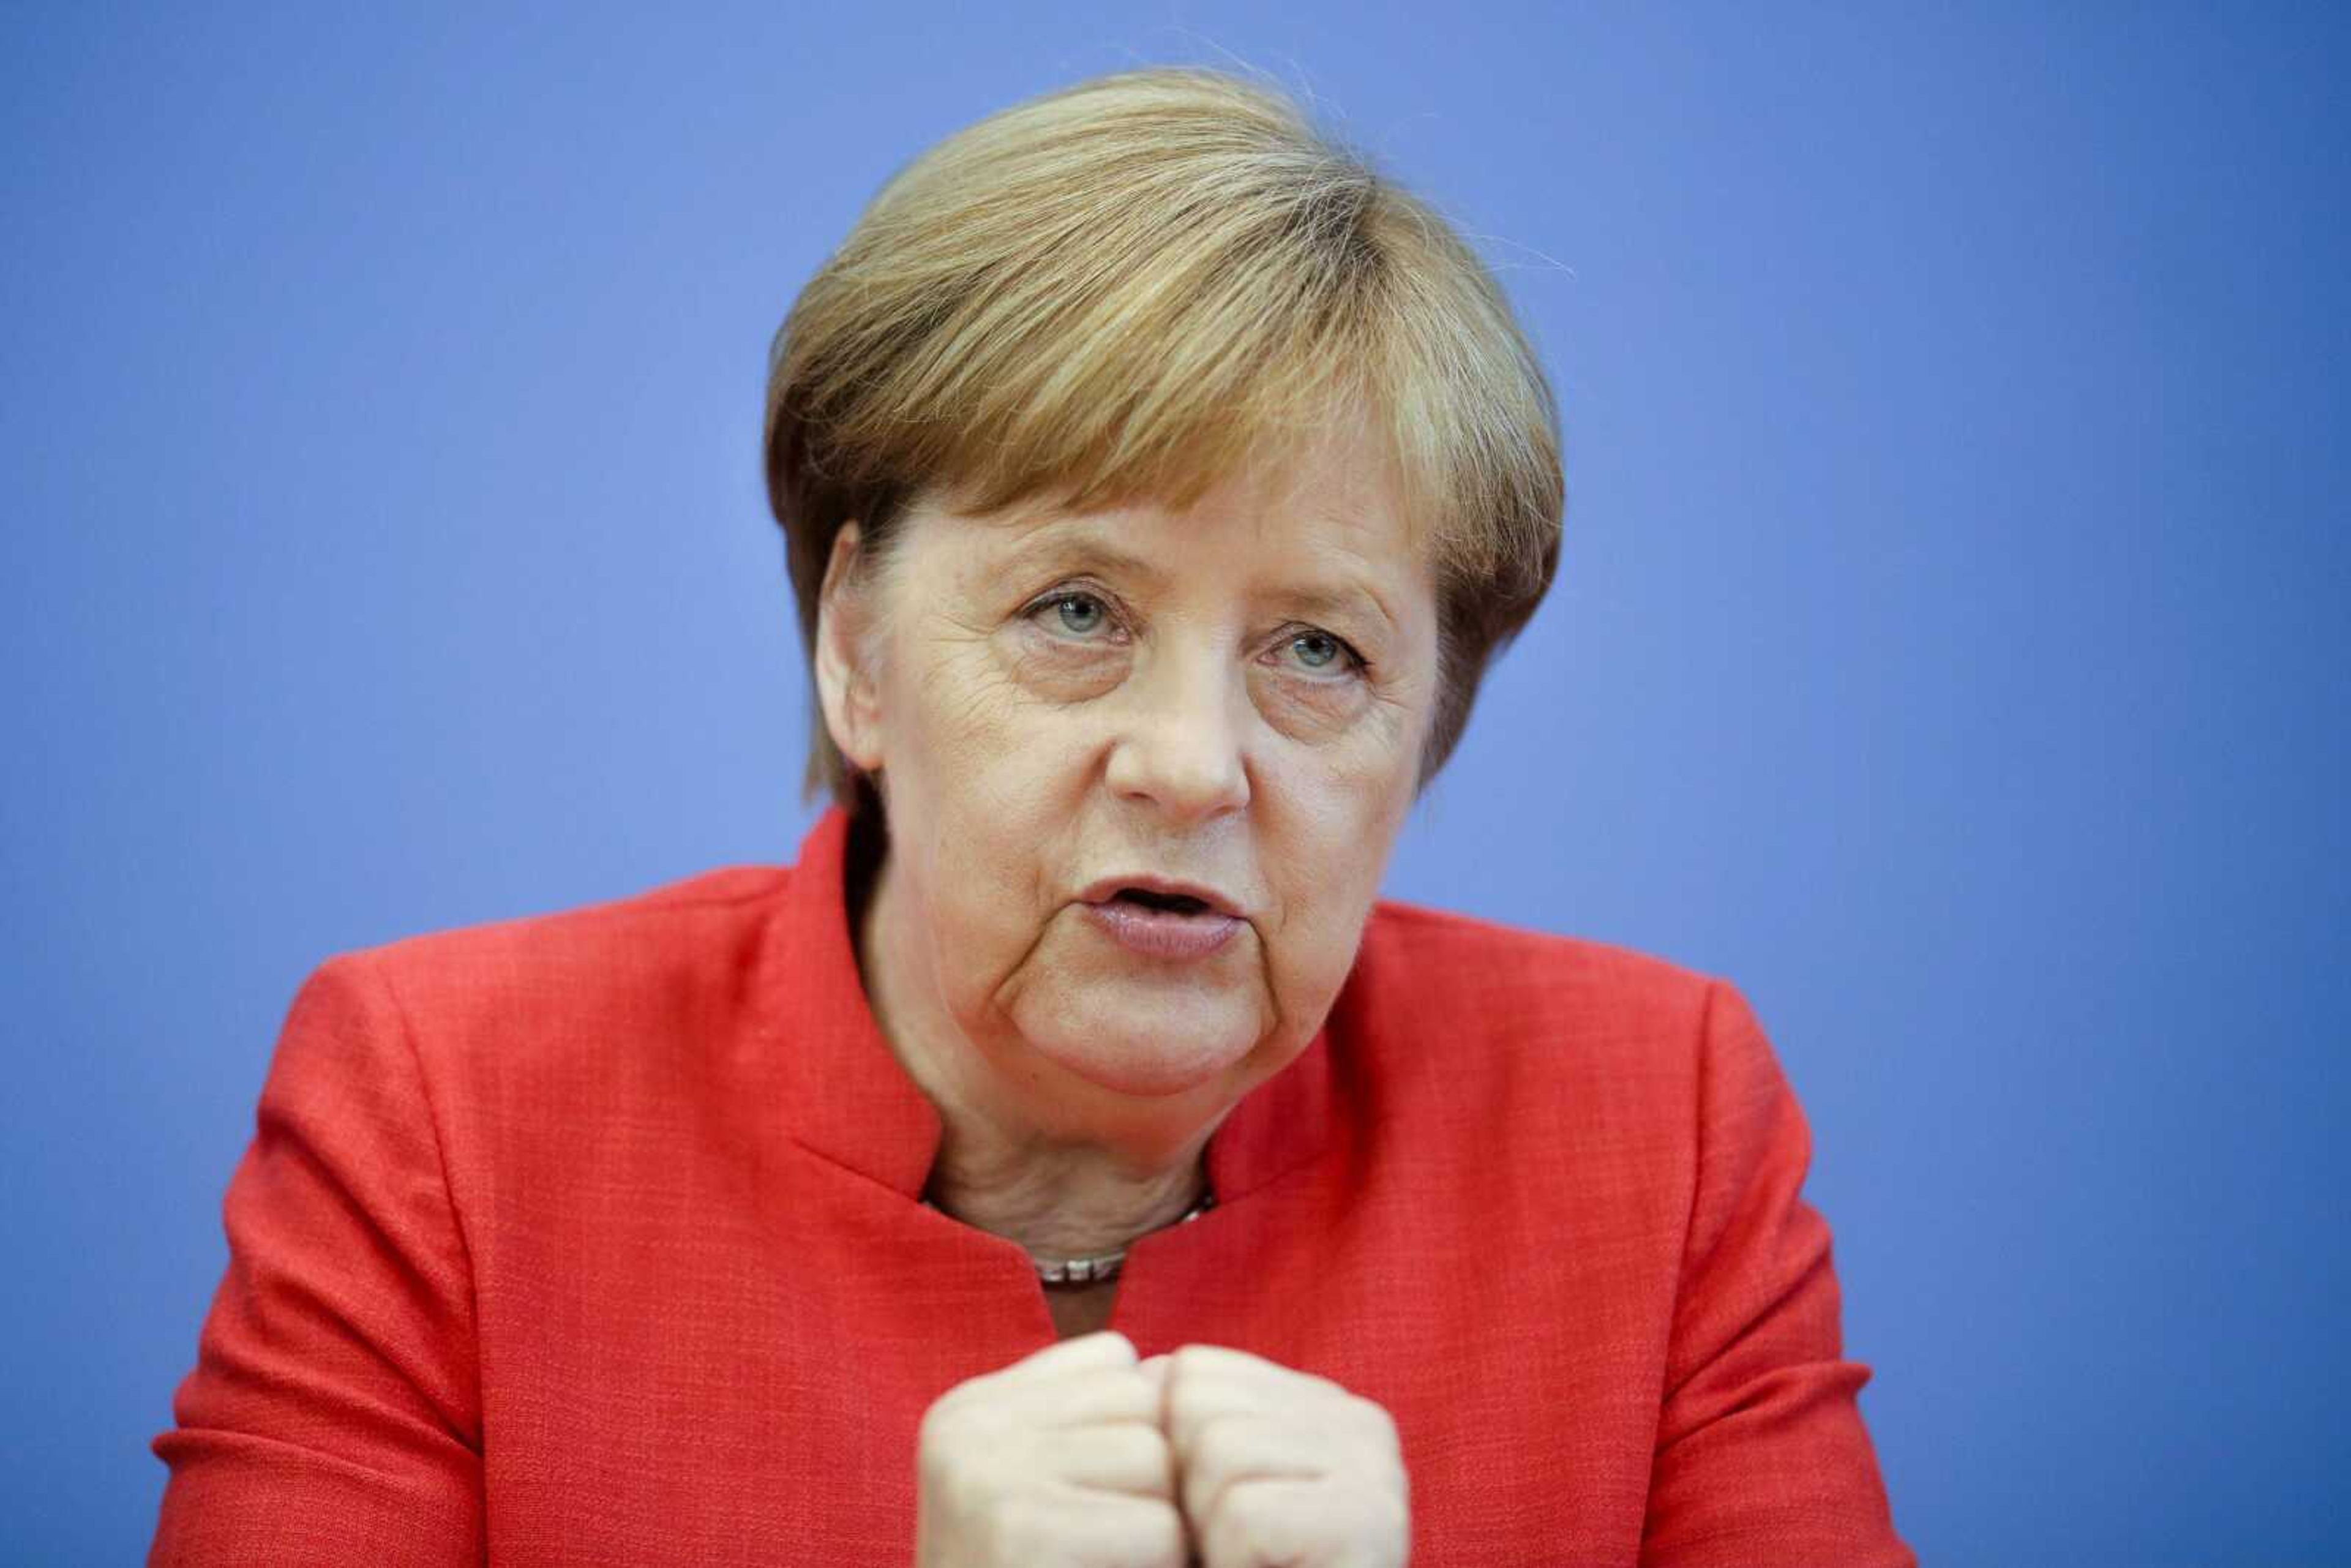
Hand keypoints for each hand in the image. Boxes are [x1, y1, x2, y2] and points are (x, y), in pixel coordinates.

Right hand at [915, 1330, 1186, 1567]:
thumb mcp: (1050, 1497)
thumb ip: (1098, 1429)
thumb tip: (1178, 1374)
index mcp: (971, 1409)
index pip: (1116, 1363)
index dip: (1145, 1439)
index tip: (1113, 1507)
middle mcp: (966, 1426)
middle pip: (1143, 1405)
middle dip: (1163, 1481)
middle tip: (1124, 1549)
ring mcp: (982, 1472)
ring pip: (1158, 1458)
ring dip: (1168, 1527)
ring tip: (1115, 1566)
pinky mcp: (1013, 1529)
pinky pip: (1157, 1527)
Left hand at [1149, 1343, 1409, 1567]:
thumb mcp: (1203, 1499)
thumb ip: (1188, 1430)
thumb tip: (1145, 1367)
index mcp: (1320, 1405)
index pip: (1194, 1371)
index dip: (1170, 1455)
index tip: (1208, 1521)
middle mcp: (1360, 1423)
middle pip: (1199, 1405)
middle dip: (1185, 1492)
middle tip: (1230, 1552)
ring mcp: (1376, 1470)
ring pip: (1217, 1453)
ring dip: (1206, 1534)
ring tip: (1247, 1567)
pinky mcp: (1369, 1521)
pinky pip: (1244, 1512)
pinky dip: (1231, 1563)